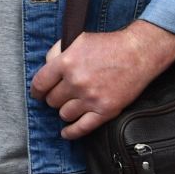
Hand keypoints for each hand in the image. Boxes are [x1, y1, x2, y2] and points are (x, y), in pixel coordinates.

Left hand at [29, 21, 174, 139]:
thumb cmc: (107, 45)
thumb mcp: (76, 40)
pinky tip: (66, 133)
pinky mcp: (105, 110)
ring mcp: (91, 98)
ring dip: (65, 111)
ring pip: (64, 114)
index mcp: (66, 63)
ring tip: (70, 105)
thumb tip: (45, 69)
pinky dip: (71, 132)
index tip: (38, 94)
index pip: (40, 84)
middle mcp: (76, 82)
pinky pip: (82, 128)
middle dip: (54, 98)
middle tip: (60, 96)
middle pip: (52, 100)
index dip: (36, 91)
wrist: (138, 53)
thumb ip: (56, 53)